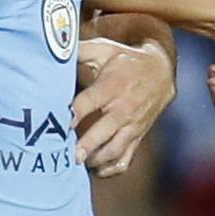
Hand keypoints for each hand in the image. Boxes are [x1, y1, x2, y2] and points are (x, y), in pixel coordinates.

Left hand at [72, 36, 174, 176]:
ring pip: (114, 150)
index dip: (73, 113)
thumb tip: (53, 46)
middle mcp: (124, 108)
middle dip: (86, 145)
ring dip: (95, 159)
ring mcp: (132, 125)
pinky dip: (109, 169)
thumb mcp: (105, 48)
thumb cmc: (124, 60)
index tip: (58, 123)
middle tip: (67, 156)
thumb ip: (79, 50)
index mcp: (113, 86)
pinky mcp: (137, 137)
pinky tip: (93, 169)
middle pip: (104, 131)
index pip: (90, 102)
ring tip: (75, 164)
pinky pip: (125, 160)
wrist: (161, 72)